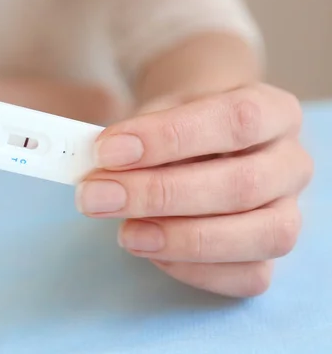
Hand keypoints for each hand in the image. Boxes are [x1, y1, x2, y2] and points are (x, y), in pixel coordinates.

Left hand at [76, 83, 312, 296]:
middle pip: (242, 185)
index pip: (235, 120)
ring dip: (181, 238)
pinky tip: (151, 250)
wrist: (200, 141)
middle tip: (97, 196)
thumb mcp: (158, 113)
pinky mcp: (270, 257)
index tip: (109, 150)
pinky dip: (194, 268)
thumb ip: (136, 136)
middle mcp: (291, 163)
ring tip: (125, 233)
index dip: (169, 138)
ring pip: (259, 236)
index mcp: (272, 112)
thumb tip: (100, 166)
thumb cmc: (179, 127)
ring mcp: (288, 214)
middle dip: (160, 195)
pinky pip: (248, 276)